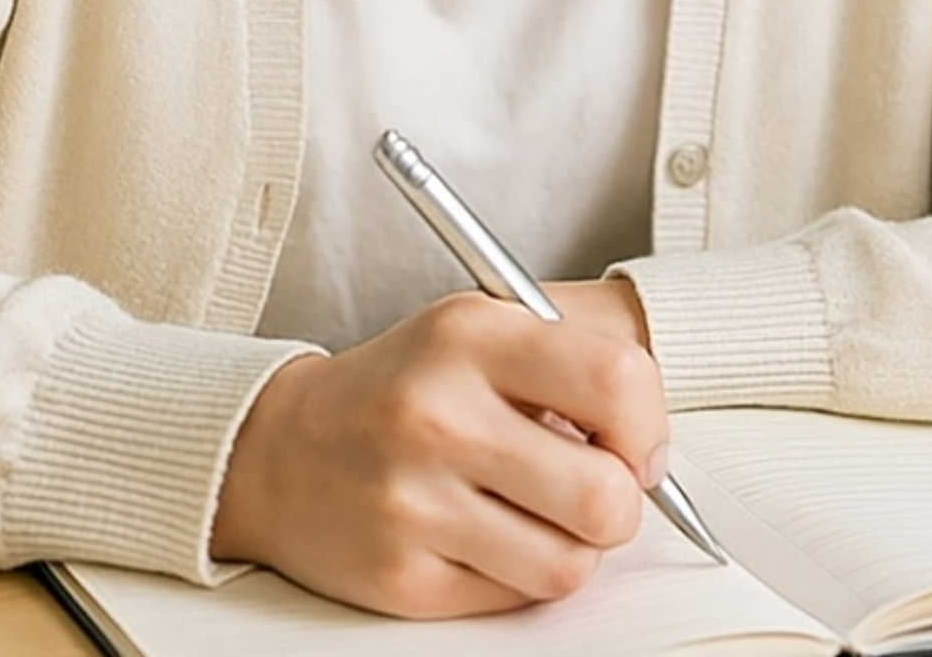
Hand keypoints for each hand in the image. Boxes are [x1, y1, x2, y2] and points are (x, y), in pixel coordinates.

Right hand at [212, 292, 668, 616]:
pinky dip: (518, 574)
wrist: (279, 449)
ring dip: (572, 547)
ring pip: (571, 564)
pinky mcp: (400, 577)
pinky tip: (483, 536)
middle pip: (605, 497)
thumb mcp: (477, 334)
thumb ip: (570, 367)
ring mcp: (413, 502)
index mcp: (470, 337)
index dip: (649, 428)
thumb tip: (652, 449)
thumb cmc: (403, 390)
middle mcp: (438, 416)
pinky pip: (516, 597)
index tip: (634, 446)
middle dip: (619, 505)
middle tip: (593, 491)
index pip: (618, 383)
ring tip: (536, 515)